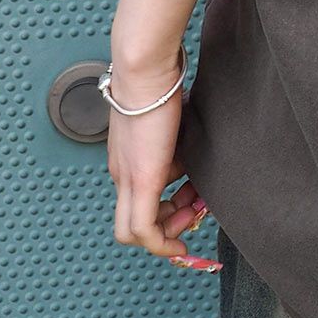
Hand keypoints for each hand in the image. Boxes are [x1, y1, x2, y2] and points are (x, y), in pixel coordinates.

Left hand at [106, 51, 219, 269]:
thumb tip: (195, 160)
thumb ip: (180, 145)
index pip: (140, 201)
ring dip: (167, 233)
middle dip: (169, 226)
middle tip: (196, 212)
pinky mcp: (140, 181)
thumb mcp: (173, 124)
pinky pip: (143, 229)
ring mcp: (127, 180)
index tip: (194, 202)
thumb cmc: (161, 86)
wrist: (145, 71)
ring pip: (134, 232)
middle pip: (134, 223)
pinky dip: (160, 244)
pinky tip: (180, 246)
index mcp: (126, 161)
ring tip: (194, 215)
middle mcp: (121, 175)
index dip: (168, 210)